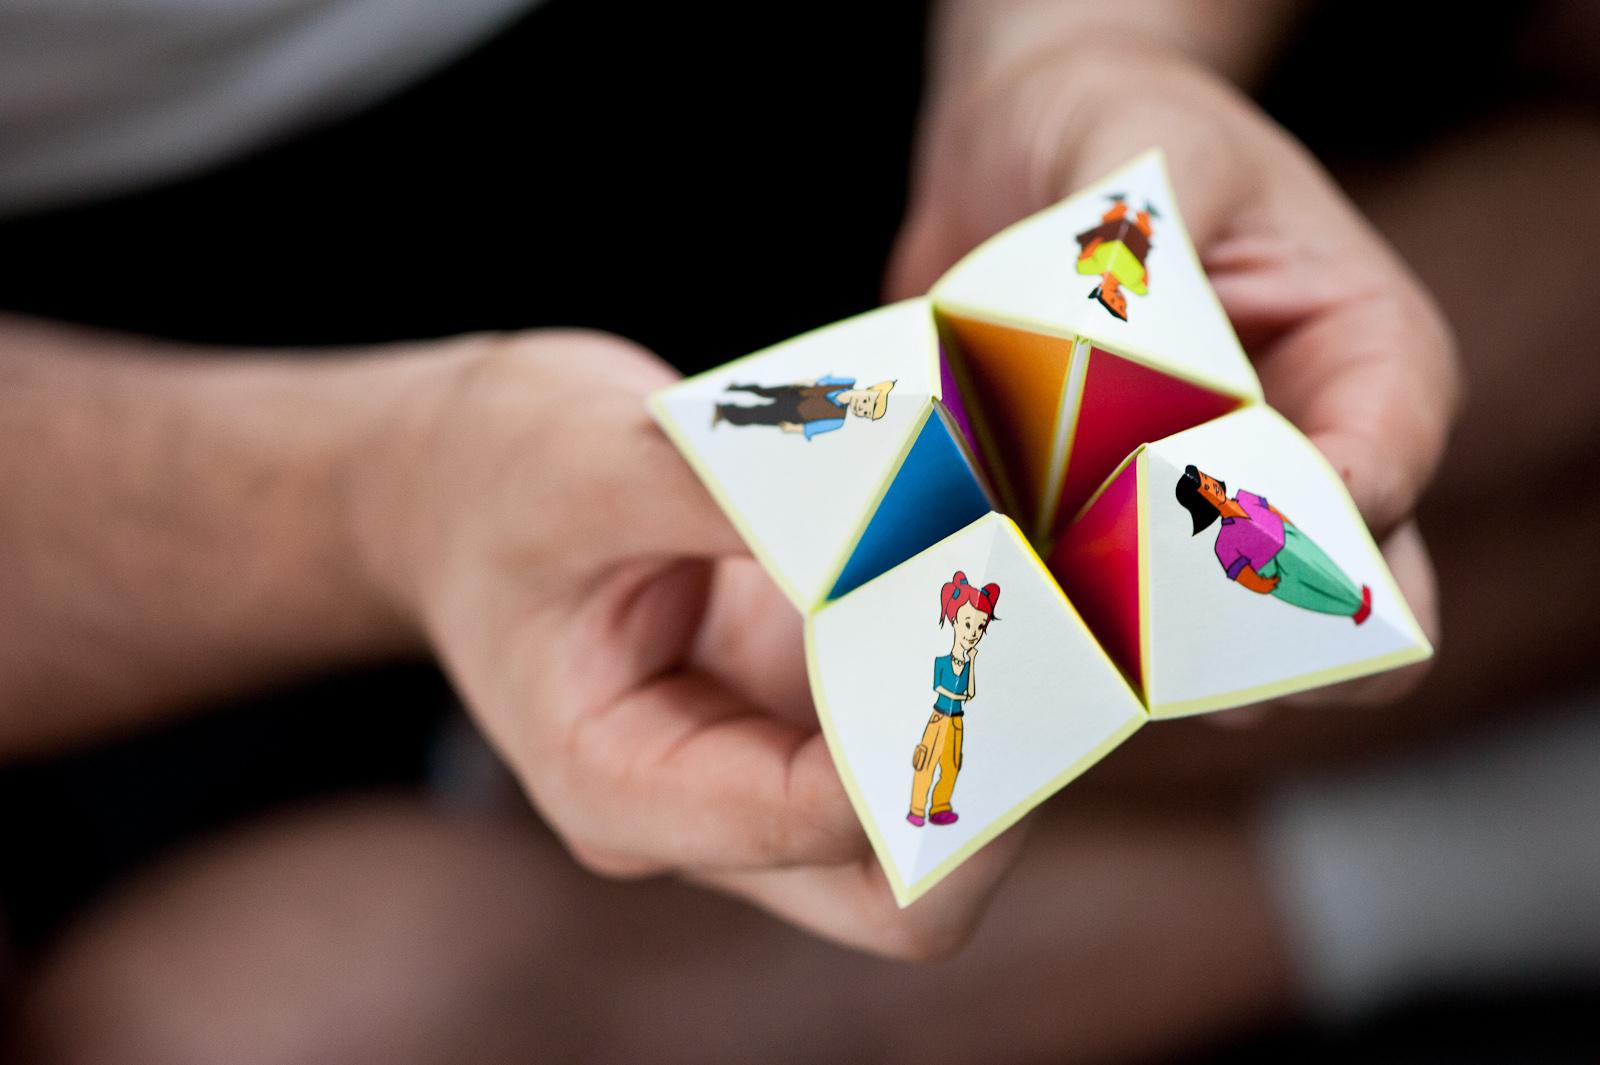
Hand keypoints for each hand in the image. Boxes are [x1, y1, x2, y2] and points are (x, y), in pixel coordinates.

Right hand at [351, 331, 1024, 956]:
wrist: (454, 484)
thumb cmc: (495, 477)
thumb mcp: (587, 462)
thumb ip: (737, 485)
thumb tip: (913, 493)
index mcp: (623, 786)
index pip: (819, 824)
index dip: (925, 739)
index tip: (990, 609)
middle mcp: (709, 807)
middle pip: (900, 892)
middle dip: (999, 790)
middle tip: (1058, 649)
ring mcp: (767, 762)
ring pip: (934, 826)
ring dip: (1004, 727)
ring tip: (1048, 593)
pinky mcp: (808, 708)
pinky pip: (922, 730)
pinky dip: (978, 668)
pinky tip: (1004, 564)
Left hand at [889, 40, 1457, 706]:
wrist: (1018, 155)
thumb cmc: (1108, 130)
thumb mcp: (1148, 159)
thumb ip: (1158, 267)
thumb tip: (1130, 386)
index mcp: (1367, 361)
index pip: (1376, 490)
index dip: (1285, 537)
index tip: (1162, 524)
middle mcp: (1310, 461)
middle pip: (1335, 626)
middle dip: (1226, 640)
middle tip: (1102, 596)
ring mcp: (1214, 521)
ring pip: (1223, 663)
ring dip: (1126, 648)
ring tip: (1021, 577)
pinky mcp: (1121, 549)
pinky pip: (1115, 643)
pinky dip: (1057, 635)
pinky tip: (979, 584)